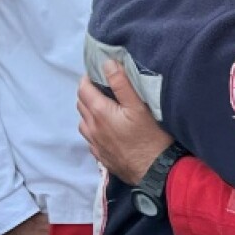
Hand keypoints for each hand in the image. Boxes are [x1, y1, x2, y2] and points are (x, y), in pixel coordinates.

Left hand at [77, 61, 172, 186]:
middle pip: (81, 103)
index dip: (89, 78)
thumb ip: (121, 84)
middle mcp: (91, 127)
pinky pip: (90, 136)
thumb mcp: (139, 106)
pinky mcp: (100, 155)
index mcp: (99, 112)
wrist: (154, 171)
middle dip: (89, 92)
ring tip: (106, 107)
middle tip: (105, 87)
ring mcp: (94, 143)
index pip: (83, 88)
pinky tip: (108, 128)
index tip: (101, 73)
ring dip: (89, 110)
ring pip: (83, 121)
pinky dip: (94, 127)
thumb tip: (107, 63)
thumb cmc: (150, 137)